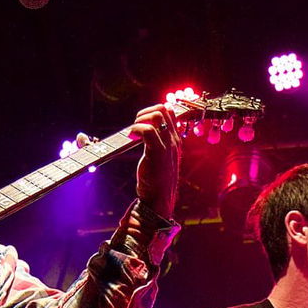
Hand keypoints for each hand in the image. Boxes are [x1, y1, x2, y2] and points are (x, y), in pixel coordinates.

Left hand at [126, 103, 180, 218]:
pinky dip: (136, 128)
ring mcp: (168, 146)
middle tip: (136, 125)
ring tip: (133, 131)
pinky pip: (147, 130)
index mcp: (176, 140)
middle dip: (145, 112)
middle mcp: (174, 140)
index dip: (153, 110)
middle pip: (163, 109)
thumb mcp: (161, 158)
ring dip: (140, 119)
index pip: (170, 112)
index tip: (142, 120)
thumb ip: (156, 143)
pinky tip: (131, 137)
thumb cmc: (156, 181)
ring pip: (156, 116)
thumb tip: (144, 130)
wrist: (160, 199)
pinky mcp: (157, 153)